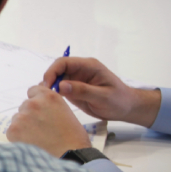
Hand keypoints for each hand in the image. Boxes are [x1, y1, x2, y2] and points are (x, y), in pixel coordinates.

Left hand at [7, 84, 90, 156]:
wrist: (70, 155)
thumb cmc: (73, 137)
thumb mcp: (65, 112)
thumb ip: (49, 105)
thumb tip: (38, 105)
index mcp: (48, 96)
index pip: (32, 91)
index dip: (37, 101)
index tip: (41, 110)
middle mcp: (33, 103)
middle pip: (24, 106)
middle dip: (30, 116)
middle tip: (42, 129)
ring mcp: (21, 116)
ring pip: (17, 119)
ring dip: (24, 127)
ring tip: (39, 138)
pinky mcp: (13, 130)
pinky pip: (12, 132)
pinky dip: (19, 138)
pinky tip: (32, 144)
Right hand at [43, 56, 160, 125]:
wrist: (126, 108)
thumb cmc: (119, 100)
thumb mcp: (102, 96)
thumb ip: (82, 90)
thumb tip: (60, 85)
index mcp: (88, 66)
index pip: (63, 62)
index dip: (52, 72)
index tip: (47, 85)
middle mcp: (80, 70)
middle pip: (57, 70)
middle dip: (48, 80)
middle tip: (44, 95)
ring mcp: (76, 80)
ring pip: (55, 79)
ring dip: (49, 88)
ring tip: (46, 100)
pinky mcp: (73, 89)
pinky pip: (58, 89)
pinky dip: (52, 94)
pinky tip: (50, 102)